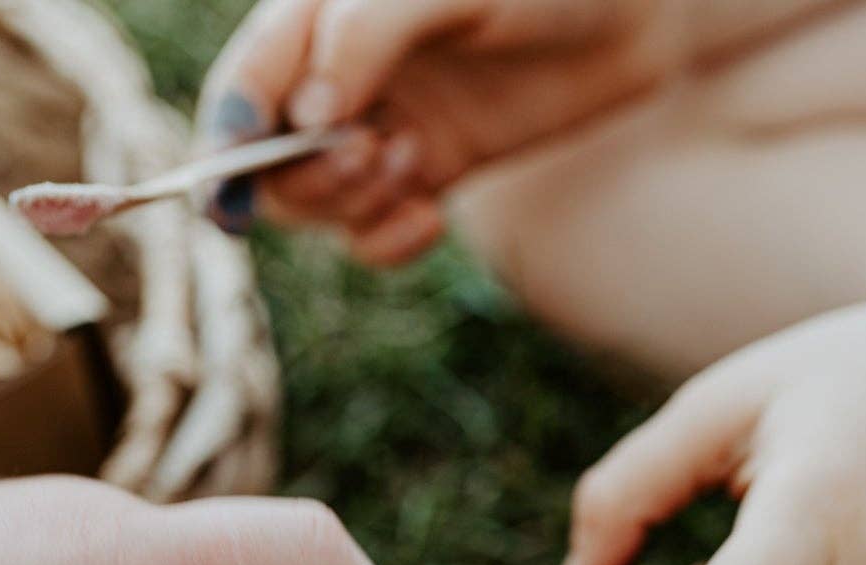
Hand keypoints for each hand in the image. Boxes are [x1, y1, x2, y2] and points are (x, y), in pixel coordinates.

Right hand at [197, 0, 684, 262]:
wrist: (637, 7)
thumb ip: (369, 35)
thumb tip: (308, 112)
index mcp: (320, 11)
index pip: (244, 84)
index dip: (228, 138)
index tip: (236, 187)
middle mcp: (338, 73)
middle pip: (267, 160)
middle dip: (302, 177)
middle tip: (368, 155)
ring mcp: (381, 124)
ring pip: (318, 204)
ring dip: (352, 204)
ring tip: (413, 167)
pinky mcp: (429, 170)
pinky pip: (373, 233)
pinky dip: (387, 240)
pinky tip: (428, 217)